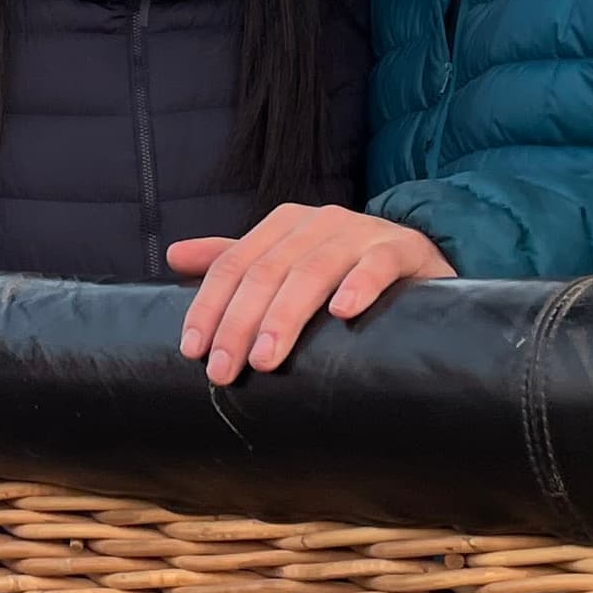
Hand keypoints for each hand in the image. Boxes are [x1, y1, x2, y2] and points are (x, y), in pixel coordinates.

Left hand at [165, 206, 450, 387]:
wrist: (418, 260)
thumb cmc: (343, 269)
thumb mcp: (285, 262)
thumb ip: (234, 260)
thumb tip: (173, 256)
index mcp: (283, 225)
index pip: (234, 264)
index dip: (209, 306)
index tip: (193, 350)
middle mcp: (318, 222)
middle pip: (267, 271)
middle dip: (239, 323)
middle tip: (225, 371)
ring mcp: (361, 232)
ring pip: (314, 271)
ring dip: (286, 316)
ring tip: (266, 358)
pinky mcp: (401, 249)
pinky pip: (378, 264)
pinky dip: (360, 285)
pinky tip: (343, 312)